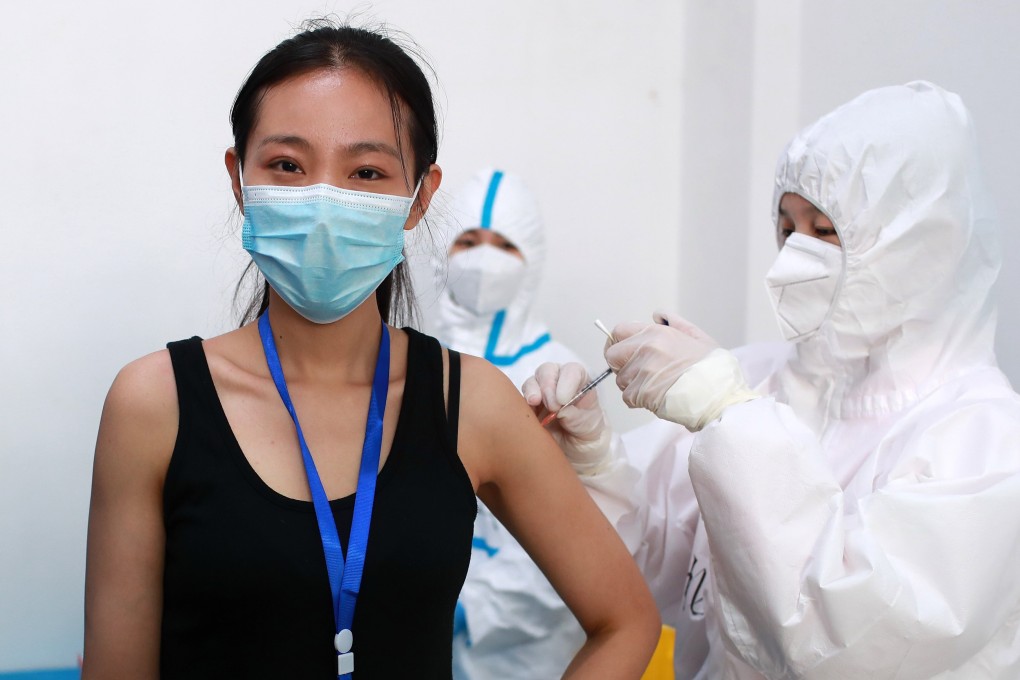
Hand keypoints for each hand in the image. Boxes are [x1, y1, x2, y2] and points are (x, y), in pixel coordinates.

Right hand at [522, 362, 613, 473]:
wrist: (574, 450)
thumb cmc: (586, 431)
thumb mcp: (588, 425)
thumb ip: (576, 415)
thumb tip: (561, 409)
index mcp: (578, 381)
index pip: (572, 371)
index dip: (567, 381)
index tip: (564, 399)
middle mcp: (558, 382)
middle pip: (548, 371)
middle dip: (548, 386)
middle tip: (553, 406)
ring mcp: (541, 392)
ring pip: (532, 381)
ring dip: (533, 391)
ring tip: (535, 403)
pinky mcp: (527, 405)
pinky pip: (520, 398)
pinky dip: (522, 404)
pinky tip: (528, 413)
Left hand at [606, 311, 756, 429]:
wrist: (720, 396)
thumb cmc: (711, 369)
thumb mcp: (698, 337)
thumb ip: (675, 322)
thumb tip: (657, 315)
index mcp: (656, 332)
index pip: (618, 332)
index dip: (618, 344)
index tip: (623, 354)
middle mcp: (646, 348)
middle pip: (611, 355)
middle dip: (620, 365)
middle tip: (637, 374)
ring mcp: (643, 370)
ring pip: (620, 379)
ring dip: (633, 386)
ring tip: (655, 387)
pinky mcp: (643, 392)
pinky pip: (628, 397)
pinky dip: (638, 401)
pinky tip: (656, 398)